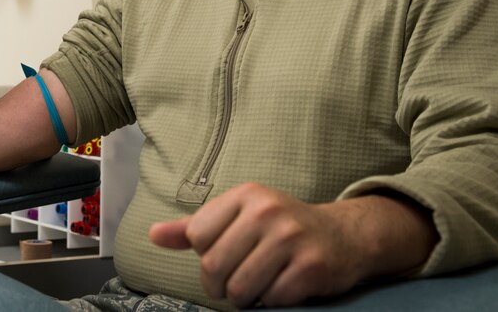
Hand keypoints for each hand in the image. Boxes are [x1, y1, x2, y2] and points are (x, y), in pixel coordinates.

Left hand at [149, 183, 368, 307]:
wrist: (344, 236)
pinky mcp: (311, 266)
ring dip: (244, 297)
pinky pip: (271, 299)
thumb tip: (153, 234)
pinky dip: (271, 302)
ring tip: (257, 285)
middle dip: (220, 285)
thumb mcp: (237, 217)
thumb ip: (194, 227)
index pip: (197, 236)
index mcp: (244, 195)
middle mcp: (267, 211)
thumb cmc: (280, 228)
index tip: (222, 258)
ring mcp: (291, 237)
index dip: (205, 257)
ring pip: (240, 288)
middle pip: (214, 265)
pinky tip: (282, 287)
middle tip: (234, 283)